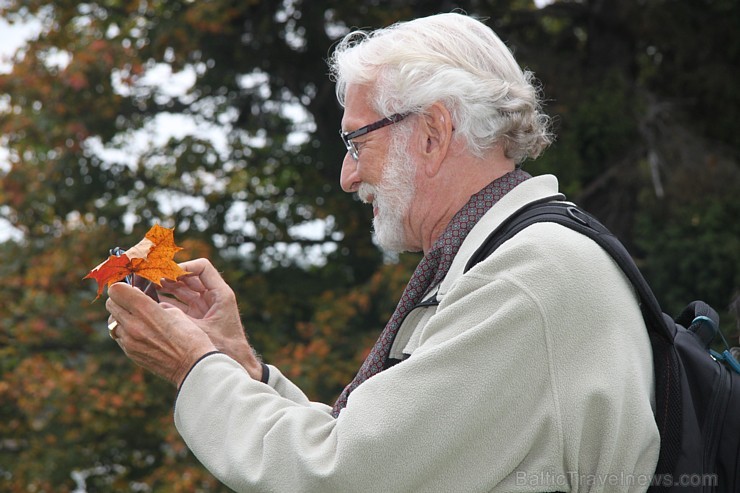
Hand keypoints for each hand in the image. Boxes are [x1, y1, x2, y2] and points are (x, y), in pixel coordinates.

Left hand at [106, 283, 217, 386]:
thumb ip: (154, 305)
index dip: (122, 286)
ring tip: (136, 319)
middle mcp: (133, 324)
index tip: (129, 288)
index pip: (116, 290)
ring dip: (121, 317)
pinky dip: (126, 332)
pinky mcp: (130, 353)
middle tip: (131, 301)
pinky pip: (120, 337)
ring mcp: (129, 341)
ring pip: (112, 322)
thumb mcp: (175, 312)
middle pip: (111, 304)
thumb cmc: (190, 336)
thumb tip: (142, 302)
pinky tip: (141, 333)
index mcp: (146, 309)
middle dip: (120, 300)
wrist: (193, 365)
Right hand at [155, 258, 262, 379]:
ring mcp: (206, 306)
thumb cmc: (225, 348)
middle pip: (189, 277)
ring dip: (166, 288)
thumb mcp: (200, 331)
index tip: (166, 272)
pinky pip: (181, 303)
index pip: (203, 268)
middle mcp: (214, 296)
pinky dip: (168, 301)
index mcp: (221, 294)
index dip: (184, 267)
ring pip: (183, 290)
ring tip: (146, 288)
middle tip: (149, 278)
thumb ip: (179, 317)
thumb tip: (152, 305)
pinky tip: (152, 303)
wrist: (237, 364)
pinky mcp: (199, 316)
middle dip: (170, 276)